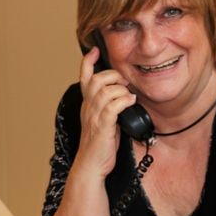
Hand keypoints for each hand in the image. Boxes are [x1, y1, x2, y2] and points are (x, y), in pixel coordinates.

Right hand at [74, 46, 137, 177]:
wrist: (92, 165)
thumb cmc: (100, 145)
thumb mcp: (104, 121)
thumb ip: (110, 107)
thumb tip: (127, 96)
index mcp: (88, 105)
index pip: (84, 78)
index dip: (88, 63)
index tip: (93, 50)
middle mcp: (88, 107)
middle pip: (97, 80)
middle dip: (113, 76)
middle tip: (125, 83)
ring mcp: (94, 116)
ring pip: (105, 91)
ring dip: (121, 89)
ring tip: (130, 95)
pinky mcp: (102, 126)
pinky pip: (113, 107)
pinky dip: (124, 101)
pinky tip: (131, 103)